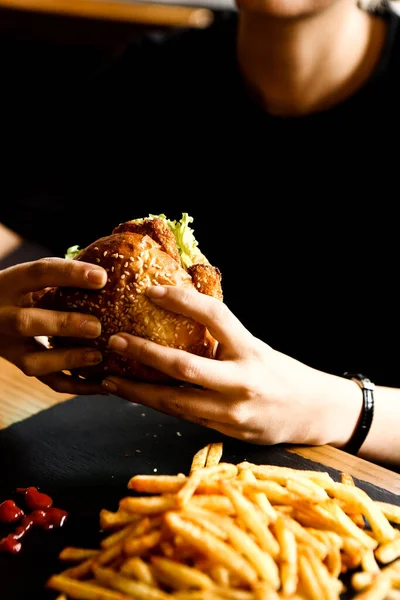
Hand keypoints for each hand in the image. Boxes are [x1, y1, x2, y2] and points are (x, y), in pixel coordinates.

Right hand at [0, 257, 107, 394]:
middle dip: (62, 325)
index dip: (70, 274)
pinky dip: (76, 385)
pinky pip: (48, 382)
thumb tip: (106, 270)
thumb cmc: (22, 289)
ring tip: (98, 357)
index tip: (102, 278)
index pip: (38, 274)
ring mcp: (8, 346)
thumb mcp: (31, 277)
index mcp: (10, 283)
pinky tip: (102, 384)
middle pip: (25, 323)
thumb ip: (61, 273)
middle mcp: (2, 316)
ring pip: (32, 361)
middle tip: (96, 326)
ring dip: (67, 360)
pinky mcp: (21, 365)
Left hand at [101, 285, 360, 445]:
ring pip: (175, 401)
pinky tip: (135, 395)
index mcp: (252, 350)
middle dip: (145, 353)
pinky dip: (155, 405)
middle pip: (185, 366)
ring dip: (138, 389)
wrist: (314, 413)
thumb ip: (223, 337)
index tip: (152, 290)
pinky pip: (182, 416)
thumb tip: (182, 313)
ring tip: (109, 379)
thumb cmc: (282, 373)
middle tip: (116, 340)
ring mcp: (232, 411)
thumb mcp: (257, 347)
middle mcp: (242, 381)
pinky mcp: (224, 431)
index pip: (215, 316)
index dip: (182, 300)